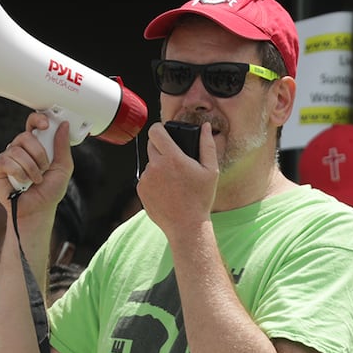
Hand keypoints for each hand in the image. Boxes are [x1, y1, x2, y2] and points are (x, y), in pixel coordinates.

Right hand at [0, 114, 72, 231]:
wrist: (38, 210)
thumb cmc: (49, 191)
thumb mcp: (63, 168)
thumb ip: (63, 147)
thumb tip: (63, 125)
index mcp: (36, 145)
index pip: (32, 124)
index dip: (37, 119)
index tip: (45, 124)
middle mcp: (20, 149)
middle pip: (25, 136)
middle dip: (39, 154)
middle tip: (44, 168)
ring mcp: (8, 157)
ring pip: (17, 149)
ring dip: (31, 167)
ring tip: (35, 179)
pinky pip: (6, 161)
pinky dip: (18, 173)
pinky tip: (22, 182)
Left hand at [138, 121, 216, 242]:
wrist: (186, 226)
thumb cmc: (200, 199)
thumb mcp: (211, 171)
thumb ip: (207, 145)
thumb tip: (206, 127)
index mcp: (172, 158)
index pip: (155, 131)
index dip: (160, 129)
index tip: (164, 133)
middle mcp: (156, 166)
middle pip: (151, 145)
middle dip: (161, 148)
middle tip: (174, 160)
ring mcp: (146, 179)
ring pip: (149, 163)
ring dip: (158, 166)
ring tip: (172, 181)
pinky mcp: (141, 190)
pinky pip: (145, 178)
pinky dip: (153, 180)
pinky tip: (166, 190)